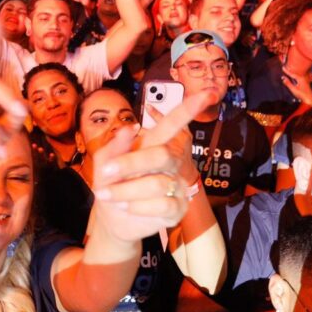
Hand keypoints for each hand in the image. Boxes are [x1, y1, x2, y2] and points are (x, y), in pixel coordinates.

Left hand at [91, 92, 213, 242]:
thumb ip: (115, 146)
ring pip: (157, 184)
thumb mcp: (104, 163)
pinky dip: (138, 207)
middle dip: (131, 164)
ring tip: (108, 195)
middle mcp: (169, 163)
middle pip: (162, 155)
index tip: (206, 95)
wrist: (111, 217)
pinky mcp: (177, 209)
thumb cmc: (111, 183)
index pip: (173, 124)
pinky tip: (127, 207)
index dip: (188, 109)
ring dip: (125, 190)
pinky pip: (162, 206)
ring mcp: (176, 186)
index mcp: (154, 144)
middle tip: (106, 173)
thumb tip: (131, 128)